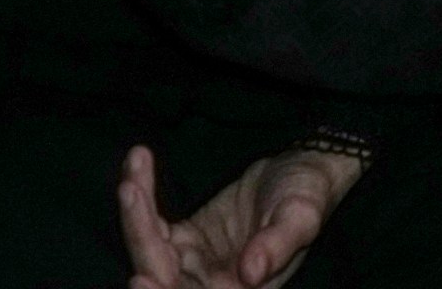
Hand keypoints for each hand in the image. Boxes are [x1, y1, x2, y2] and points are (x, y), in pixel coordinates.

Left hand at [118, 144, 364, 288]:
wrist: (305, 172)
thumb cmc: (310, 196)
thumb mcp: (302, 216)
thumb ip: (278, 244)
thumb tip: (251, 273)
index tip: (141, 277)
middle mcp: (211, 285)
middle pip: (160, 275)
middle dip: (140, 238)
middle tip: (131, 193)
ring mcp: (193, 263)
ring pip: (148, 249)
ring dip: (135, 211)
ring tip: (135, 170)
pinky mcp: (183, 239)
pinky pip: (150, 223)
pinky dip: (141, 196)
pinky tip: (138, 164)